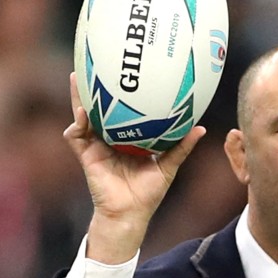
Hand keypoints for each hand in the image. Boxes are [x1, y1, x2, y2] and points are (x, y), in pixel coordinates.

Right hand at [64, 73, 205, 262]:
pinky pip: (76, 136)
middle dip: (94, 87)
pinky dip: (77, 124)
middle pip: (99, 107)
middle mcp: (109, 139)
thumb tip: (201, 128)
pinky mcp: (86, 157)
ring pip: (83, 117)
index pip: (122, 110)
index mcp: (126, 138)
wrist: (131, 214)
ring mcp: (95, 146)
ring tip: (77, 78)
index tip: (125, 73)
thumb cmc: (148, 193)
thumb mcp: (168, 166)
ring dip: (78, 98)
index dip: (121, 93)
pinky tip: (82, 114)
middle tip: (93, 63)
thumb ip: (182, 147)